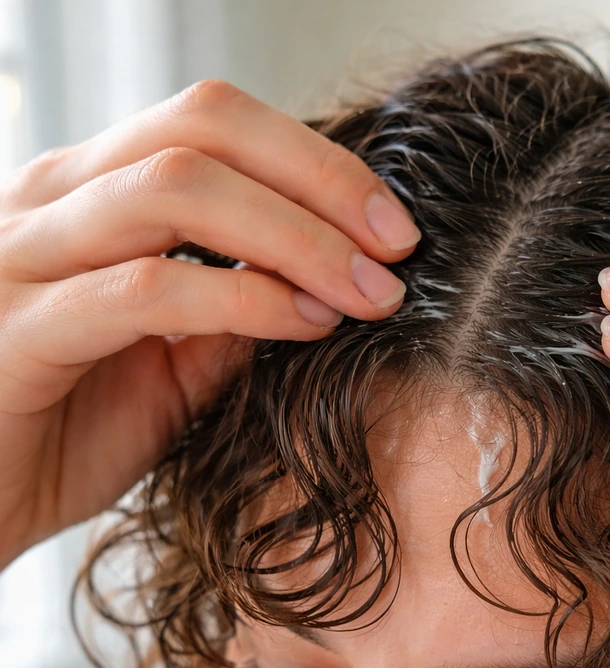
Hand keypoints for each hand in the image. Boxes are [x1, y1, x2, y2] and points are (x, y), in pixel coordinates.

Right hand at [0, 80, 419, 569]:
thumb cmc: (72, 427)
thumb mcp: (177, 362)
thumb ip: (238, 310)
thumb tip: (335, 279)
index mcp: (93, 192)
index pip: (213, 122)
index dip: (317, 161)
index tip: (395, 227)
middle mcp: (53, 200)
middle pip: (201, 130)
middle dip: (320, 181)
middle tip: (397, 248)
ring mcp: (25, 256)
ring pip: (175, 191)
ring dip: (297, 238)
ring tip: (367, 291)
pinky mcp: (19, 330)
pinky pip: (148, 289)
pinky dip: (244, 299)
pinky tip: (305, 323)